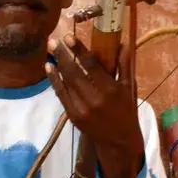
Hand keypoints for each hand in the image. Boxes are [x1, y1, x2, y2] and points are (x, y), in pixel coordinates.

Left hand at [48, 40, 143, 177]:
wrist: (118, 141)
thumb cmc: (126, 110)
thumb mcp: (128, 88)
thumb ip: (124, 65)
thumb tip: (122, 43)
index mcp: (110, 90)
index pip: (91, 65)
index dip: (79, 50)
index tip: (69, 37)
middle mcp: (94, 99)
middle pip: (74, 72)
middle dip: (62, 54)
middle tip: (53, 40)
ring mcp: (81, 109)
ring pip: (65, 82)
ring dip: (56, 64)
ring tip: (49, 49)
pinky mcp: (73, 115)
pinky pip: (61, 94)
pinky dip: (54, 80)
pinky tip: (49, 67)